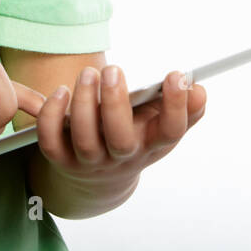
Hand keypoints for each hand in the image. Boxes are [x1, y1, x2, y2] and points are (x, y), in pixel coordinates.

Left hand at [34, 66, 206, 183]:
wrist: (100, 181)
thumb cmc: (137, 138)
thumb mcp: (162, 127)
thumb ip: (185, 109)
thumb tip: (199, 88)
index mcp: (151, 145)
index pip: (170, 132)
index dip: (176, 106)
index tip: (176, 75)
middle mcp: (121, 156)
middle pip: (120, 139)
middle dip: (115, 103)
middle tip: (112, 69)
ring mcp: (90, 161)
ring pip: (84, 139)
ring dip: (83, 104)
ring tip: (88, 73)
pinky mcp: (61, 159)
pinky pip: (51, 142)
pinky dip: (51, 117)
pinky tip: (60, 92)